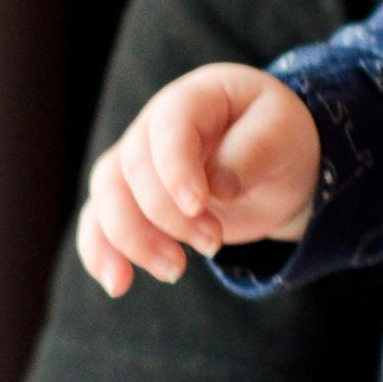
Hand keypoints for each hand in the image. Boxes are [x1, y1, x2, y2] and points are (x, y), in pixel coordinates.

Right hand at [77, 65, 318, 294]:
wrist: (277, 162)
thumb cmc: (280, 138)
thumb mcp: (283, 134)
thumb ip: (253, 152)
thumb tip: (218, 188)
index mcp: (196, 97)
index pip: (169, 128)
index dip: (175, 169)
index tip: (197, 205)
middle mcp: (155, 126)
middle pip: (134, 169)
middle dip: (167, 216)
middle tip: (213, 244)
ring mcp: (137, 162)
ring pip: (108, 198)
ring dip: (133, 240)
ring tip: (174, 272)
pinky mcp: (133, 200)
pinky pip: (100, 222)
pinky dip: (101, 253)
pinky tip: (118, 284)